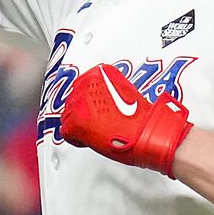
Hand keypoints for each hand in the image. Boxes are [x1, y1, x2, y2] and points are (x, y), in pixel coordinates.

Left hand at [58, 64, 192, 174]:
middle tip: (96, 123)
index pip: (80, 86)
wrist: (146, 131)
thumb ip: (108, 92)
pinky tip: (91, 140)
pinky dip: (77, 139)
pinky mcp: (76, 122)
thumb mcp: (124, 93)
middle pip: (72, 102)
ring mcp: (79, 103)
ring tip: (96, 132)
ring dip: (79, 126)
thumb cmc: (141, 117)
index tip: (93, 109)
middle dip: (82, 114)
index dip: (87, 102)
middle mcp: (87, 85)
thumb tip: (102, 101)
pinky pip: (67, 133)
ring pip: (67, 117)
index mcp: (99, 74)